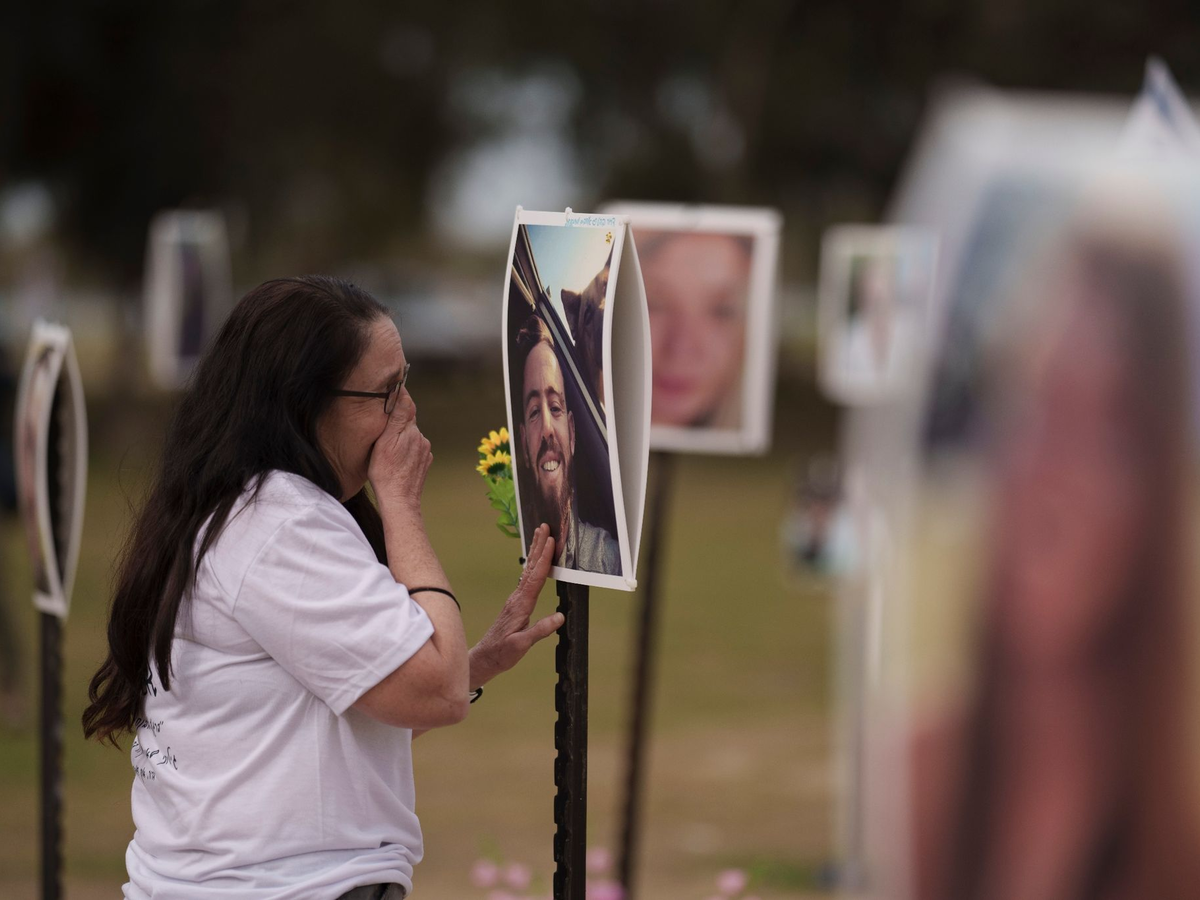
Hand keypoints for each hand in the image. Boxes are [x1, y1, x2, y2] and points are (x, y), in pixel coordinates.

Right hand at [368, 392, 430, 511]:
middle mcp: (421, 438)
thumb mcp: (385, 442)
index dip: (399, 397)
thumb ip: (396, 417)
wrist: (399, 501)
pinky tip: (396, 459)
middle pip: (408, 421)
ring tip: (387, 448)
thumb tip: (403, 394)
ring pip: (411, 436)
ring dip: (401, 437)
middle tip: (382, 426)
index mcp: (411, 430)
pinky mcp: (425, 462)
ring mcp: (425, 451)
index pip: (407, 405)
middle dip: (397, 421)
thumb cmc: (386, 473)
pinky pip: (414, 449)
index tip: (390, 391)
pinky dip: (406, 449)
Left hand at [469, 524, 563, 688]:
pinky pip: (526, 578)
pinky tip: (534, 562)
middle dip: (537, 546)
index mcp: (521, 605)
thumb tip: (560, 617)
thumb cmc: (502, 652)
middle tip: (543, 526)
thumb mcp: (521, 645)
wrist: (485, 657)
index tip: (550, 541)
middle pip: (530, 567)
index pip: (536, 578)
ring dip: (534, 552)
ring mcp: (515, 599)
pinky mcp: (516, 603)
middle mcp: (517, 598)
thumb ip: (540, 631)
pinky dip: (532, 565)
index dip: (544, 558)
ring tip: (539, 535)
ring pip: (527, 570)